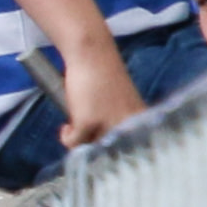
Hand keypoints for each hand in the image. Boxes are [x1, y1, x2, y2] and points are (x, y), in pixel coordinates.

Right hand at [57, 35, 148, 149]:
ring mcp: (108, 124)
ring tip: (74, 128)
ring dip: (79, 142)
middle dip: (95, 148)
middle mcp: (127, 125)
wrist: (92, 54)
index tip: (103, 148)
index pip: (131, 149)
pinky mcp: (88, 122)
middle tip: (84, 136)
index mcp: (140, 120)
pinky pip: (73, 143)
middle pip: (110, 152)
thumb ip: (118, 122)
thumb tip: (102, 145)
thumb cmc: (104, 75)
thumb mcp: (120, 102)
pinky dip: (66, 137)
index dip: (115, 152)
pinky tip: (66, 128)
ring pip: (91, 149)